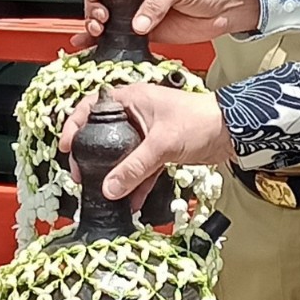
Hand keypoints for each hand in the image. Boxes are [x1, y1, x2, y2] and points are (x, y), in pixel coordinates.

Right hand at [61, 82, 233, 204]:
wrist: (233, 132)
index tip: (66, 146)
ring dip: (113, 173)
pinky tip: (131, 202)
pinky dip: (135, 184)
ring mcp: (148, 133)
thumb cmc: (201, 120)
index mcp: (133, 98)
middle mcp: (137, 113)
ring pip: (122, 154)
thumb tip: (110, 188)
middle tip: (81, 173)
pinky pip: (140, 168)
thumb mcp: (162, 144)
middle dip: (91, 155)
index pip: (92, 105)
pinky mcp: (160, 150)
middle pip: (104, 134)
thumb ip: (134, 167)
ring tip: (101, 191)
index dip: (74, 124)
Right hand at [76, 0, 260, 50]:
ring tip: (97, 32)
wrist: (227, 9)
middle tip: (101, 19)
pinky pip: (121, 38)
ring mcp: (139, 14)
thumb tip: (137, 24)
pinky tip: (91, 46)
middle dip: (94, 9)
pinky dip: (104, 42)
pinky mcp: (147, 34)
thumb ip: (158, 2)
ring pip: (107, 20)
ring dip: (95, 26)